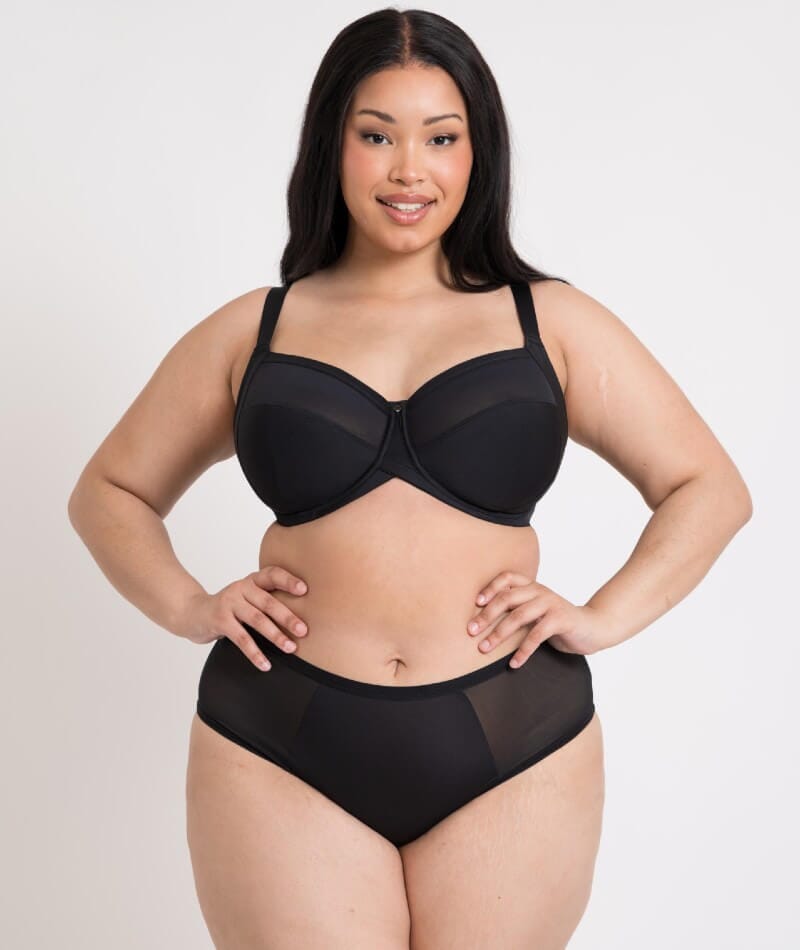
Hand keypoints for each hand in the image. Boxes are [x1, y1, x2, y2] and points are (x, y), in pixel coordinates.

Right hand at [177, 565, 308, 670]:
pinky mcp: (219, 620)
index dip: (288, 580)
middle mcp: (241, 588)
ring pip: (257, 620)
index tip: (304, 589)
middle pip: (268, 602)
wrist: (193, 612)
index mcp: (252, 581)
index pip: (272, 574)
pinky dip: (255, 653)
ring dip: (275, 635)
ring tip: (290, 649)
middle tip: (304, 630)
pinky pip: (241, 638)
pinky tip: (265, 664)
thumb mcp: (248, 598)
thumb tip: (303, 619)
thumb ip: (268, 601)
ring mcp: (229, 603)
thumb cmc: (230, 607)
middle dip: (287, 617)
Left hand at [467, 571, 608, 666]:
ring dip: (498, 634)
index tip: (475, 603)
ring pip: (518, 616)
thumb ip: (517, 610)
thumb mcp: (536, 612)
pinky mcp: (561, 619)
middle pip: (507, 598)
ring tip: (484, 649)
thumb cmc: (557, 622)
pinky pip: (536, 635)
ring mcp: (551, 604)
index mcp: (532, 586)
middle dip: (486, 615)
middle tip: (471, 631)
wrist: (593, 628)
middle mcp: (540, 591)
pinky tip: (514, 663)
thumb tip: (482, 622)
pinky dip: (522, 651)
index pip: (507, 578)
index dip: (490, 588)